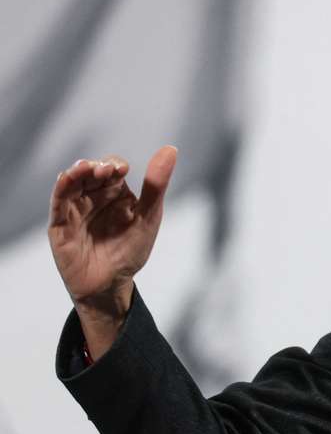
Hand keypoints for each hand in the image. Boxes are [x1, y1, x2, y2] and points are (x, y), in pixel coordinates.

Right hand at [47, 146, 177, 352]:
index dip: (116, 165)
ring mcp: (75, 209)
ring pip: (71, 183)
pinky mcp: (60, 224)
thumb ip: (156, 186)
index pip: (113, 168)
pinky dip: (61, 189)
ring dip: (77, 172)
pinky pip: (58, 202)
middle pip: (90, 172)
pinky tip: (66, 179)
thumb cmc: (130, 250)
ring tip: (85, 169)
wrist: (111, 284)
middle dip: (96, 167)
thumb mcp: (148, 217)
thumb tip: (171, 149)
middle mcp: (93, 196)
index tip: (123, 170)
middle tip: (105, 170)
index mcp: (115, 193)